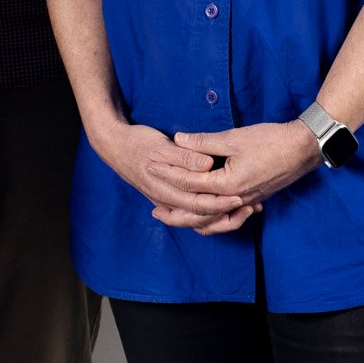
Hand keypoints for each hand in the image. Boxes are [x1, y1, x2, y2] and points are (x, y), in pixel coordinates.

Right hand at [86, 117, 257, 228]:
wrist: (113, 145)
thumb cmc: (137, 142)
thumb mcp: (159, 145)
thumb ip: (184, 157)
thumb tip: (206, 164)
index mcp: (164, 187)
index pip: (197, 202)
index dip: (221, 201)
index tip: (241, 196)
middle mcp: (166, 200)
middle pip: (201, 217)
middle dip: (227, 214)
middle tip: (250, 207)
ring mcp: (166, 201)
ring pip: (197, 221)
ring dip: (221, 218)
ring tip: (244, 211)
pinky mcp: (167, 198)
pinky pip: (191, 215)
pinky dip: (210, 215)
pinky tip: (226, 209)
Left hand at [161, 123, 323, 233]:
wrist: (303, 149)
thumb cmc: (270, 141)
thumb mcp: (234, 137)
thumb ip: (204, 142)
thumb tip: (178, 140)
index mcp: (228, 184)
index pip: (190, 184)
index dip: (169, 175)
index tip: (151, 169)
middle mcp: (236, 199)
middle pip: (199, 213)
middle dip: (174, 213)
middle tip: (154, 211)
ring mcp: (246, 201)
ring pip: (213, 220)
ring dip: (192, 220)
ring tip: (175, 217)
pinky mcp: (252, 199)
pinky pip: (226, 217)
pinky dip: (212, 219)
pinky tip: (204, 214)